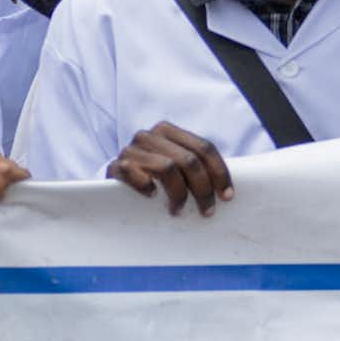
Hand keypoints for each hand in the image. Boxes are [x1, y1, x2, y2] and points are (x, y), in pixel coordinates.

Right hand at [109, 123, 232, 215]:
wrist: (113, 178)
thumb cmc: (150, 174)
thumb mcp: (174, 163)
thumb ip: (194, 164)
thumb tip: (225, 190)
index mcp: (167, 130)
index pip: (204, 147)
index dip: (219, 173)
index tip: (226, 196)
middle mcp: (148, 135)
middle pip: (189, 160)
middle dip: (202, 189)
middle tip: (206, 210)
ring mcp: (130, 149)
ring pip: (167, 168)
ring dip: (178, 193)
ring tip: (178, 210)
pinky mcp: (115, 166)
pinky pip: (137, 175)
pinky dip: (147, 186)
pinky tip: (152, 195)